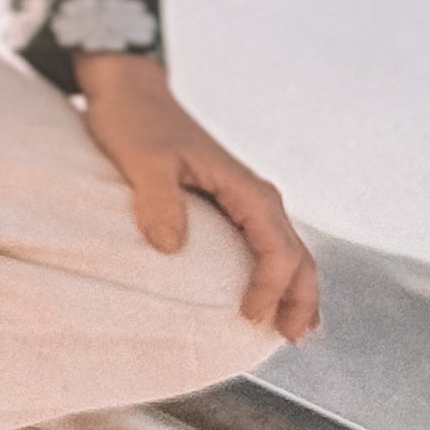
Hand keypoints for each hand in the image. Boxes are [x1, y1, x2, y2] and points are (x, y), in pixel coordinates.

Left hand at [72, 51, 320, 341]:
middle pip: (297, 254)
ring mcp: (245, 200)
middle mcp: (255, 194)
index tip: (248, 316)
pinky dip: (277, 276)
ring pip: (288, 252)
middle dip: (300, 298)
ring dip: (295, 291)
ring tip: (292, 331)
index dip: (270, 287)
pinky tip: (270, 299)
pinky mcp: (229, 205)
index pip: (277, 247)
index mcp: (245, 186)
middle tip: (290, 339)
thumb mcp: (142, 159)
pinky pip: (266, 246)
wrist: (129, 90)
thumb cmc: (134, 122)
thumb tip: (171, 247)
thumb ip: (158, 199)